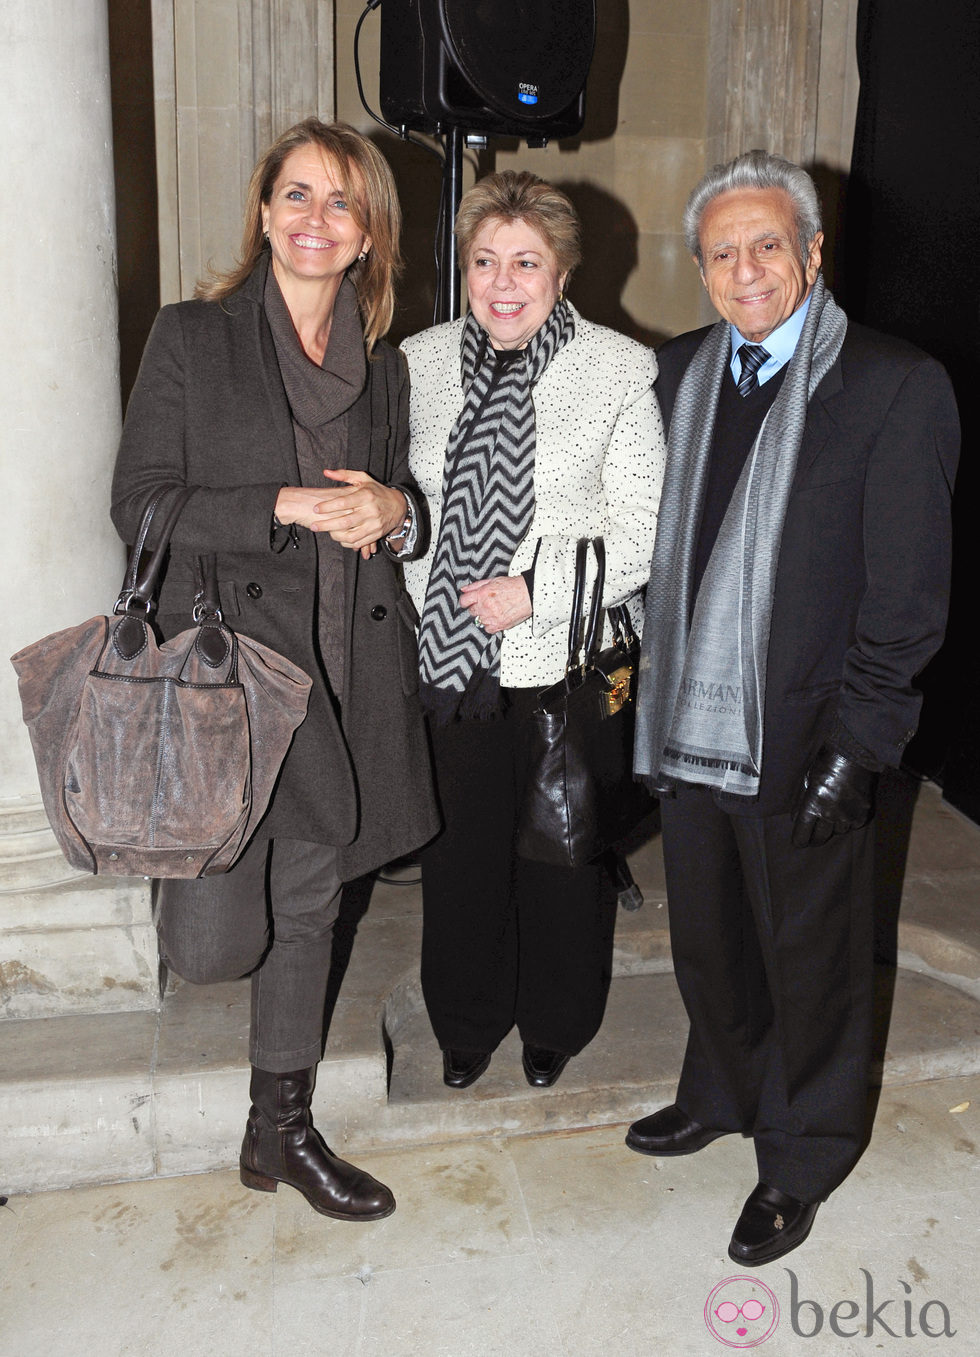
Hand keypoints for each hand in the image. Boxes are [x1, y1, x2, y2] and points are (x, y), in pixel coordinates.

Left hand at [275, 472, 406, 558]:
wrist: (398, 506)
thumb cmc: (376, 491)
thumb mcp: (363, 478)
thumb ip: (344, 475)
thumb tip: (325, 472)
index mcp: (366, 495)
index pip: (343, 502)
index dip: (328, 506)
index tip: (316, 508)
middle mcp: (370, 511)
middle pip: (345, 521)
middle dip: (327, 525)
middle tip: (313, 526)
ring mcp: (374, 524)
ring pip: (351, 535)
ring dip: (335, 536)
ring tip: (324, 533)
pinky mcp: (376, 534)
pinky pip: (359, 542)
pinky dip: (347, 542)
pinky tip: (338, 538)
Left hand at [459, 576, 531, 633]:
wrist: (529, 594)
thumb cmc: (514, 587)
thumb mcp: (492, 581)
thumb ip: (476, 586)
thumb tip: (464, 590)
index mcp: (483, 594)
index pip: (464, 601)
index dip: (465, 601)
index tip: (468, 602)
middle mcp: (486, 606)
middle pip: (471, 612)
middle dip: (476, 608)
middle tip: (485, 604)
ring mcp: (492, 617)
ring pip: (479, 621)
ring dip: (484, 616)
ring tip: (494, 610)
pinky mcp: (499, 625)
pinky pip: (488, 629)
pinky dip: (491, 624)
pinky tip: (497, 617)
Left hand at [791, 744, 877, 847]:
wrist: (854, 754)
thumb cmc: (825, 764)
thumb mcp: (806, 781)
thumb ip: (800, 803)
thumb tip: (796, 819)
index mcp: (813, 806)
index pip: (802, 835)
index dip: (799, 840)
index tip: (798, 841)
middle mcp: (830, 814)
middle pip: (820, 839)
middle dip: (813, 839)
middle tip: (812, 837)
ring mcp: (848, 816)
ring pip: (837, 832)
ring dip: (833, 827)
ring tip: (831, 816)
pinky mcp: (863, 814)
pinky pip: (853, 826)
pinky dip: (848, 822)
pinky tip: (845, 812)